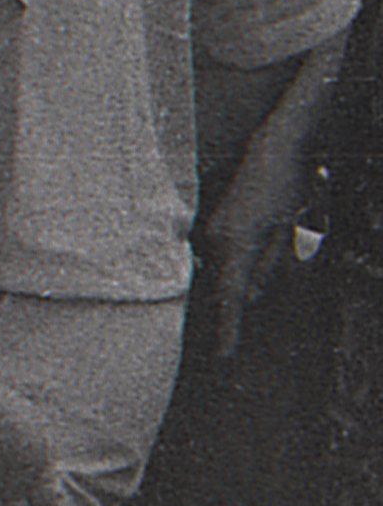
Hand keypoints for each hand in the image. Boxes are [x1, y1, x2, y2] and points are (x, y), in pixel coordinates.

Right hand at [198, 153, 309, 359]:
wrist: (275, 148)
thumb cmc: (289, 189)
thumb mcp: (292, 233)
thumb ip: (269, 269)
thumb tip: (250, 299)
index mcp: (236, 242)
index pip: (229, 295)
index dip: (227, 328)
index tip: (222, 357)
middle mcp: (217, 237)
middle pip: (223, 286)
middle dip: (228, 314)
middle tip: (229, 350)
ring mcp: (213, 228)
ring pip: (223, 272)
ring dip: (231, 290)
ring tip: (240, 305)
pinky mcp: (217, 222)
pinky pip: (221, 257)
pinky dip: (229, 272)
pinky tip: (239, 273)